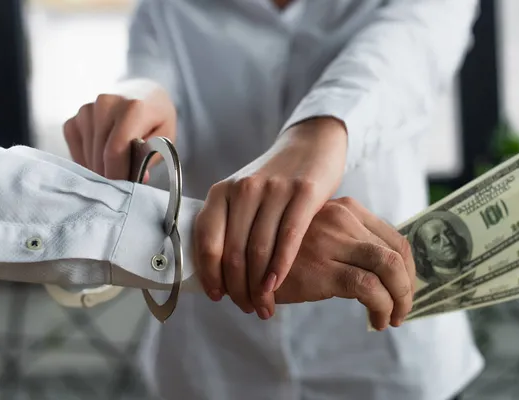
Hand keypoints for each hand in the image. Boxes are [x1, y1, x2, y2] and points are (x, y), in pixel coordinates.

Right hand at [62, 79, 175, 180]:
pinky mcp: (74, 119)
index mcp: (133, 107)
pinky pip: (76, 150)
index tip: (124, 189)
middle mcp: (105, 104)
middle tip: (124, 184)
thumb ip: (151, 156)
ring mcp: (86, 110)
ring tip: (117, 169)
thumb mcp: (165, 137)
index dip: (118, 175)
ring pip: (88, 155)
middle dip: (111, 176)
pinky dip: (88, 161)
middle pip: (100, 155)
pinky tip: (103, 160)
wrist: (142, 94)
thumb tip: (136, 179)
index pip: (116, 150)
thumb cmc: (156, 119)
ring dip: (100, 169)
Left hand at [194, 117, 346, 319]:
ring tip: (264, 306)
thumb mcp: (244, 194)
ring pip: (259, 250)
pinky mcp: (303, 192)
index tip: (217, 296)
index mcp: (222, 191)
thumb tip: (218, 273)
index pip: (207, 241)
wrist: (311, 144)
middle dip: (238, 288)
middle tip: (247, 308)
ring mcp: (273, 189)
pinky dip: (279, 268)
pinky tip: (277, 286)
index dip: (210, 274)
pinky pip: (288, 239)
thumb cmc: (275, 179)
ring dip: (259, 286)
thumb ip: (230, 225)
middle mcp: (243, 188)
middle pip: (233, 252)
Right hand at [275, 197, 414, 329]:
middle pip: (398, 253)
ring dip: (400, 299)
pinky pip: (369, 288)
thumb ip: (345, 242)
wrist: (240, 259)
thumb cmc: (279, 251)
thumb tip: (383, 274)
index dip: (409, 270)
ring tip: (392, 319)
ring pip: (389, 268)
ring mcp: (332, 241)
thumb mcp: (317, 235)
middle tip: (403, 310)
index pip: (395, 238)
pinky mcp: (321, 267)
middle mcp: (342, 218)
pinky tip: (376, 321)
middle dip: (408, 287)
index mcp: (345, 208)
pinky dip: (382, 307)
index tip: (405, 291)